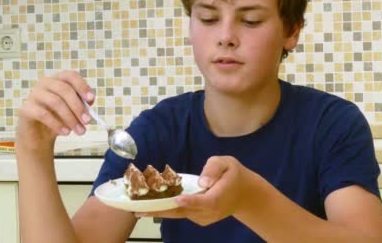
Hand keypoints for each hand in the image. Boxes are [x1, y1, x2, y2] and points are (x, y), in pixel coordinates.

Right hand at [16, 70, 93, 148]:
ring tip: (79, 131)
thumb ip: (82, 103)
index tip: (90, 99)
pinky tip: (66, 132)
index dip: (82, 86)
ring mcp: (33, 94)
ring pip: (55, 101)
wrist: (38, 136)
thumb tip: (89, 101)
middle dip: (78, 107)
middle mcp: (44, 83)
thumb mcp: (73, 110)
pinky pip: (43, 114)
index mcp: (58, 80)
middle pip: (64, 89)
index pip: (70, 75)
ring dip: (70, 118)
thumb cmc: (58, 119)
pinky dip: (57, 124)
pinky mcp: (25, 108)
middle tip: (88, 122)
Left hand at [136, 156, 252, 225]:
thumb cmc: (233, 175)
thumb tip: (202, 181)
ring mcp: (204, 218)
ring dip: (160, 211)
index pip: (204, 201)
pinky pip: (181, 214)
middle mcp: (210, 212)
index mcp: (218, 197)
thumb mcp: (228, 163)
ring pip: (180, 214)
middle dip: (161, 211)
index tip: (177, 199)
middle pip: (184, 212)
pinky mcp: (198, 219)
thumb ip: (214, 168)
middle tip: (138, 210)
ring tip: (137, 207)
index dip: (190, 201)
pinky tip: (150, 205)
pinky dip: (166, 210)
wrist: (244, 195)